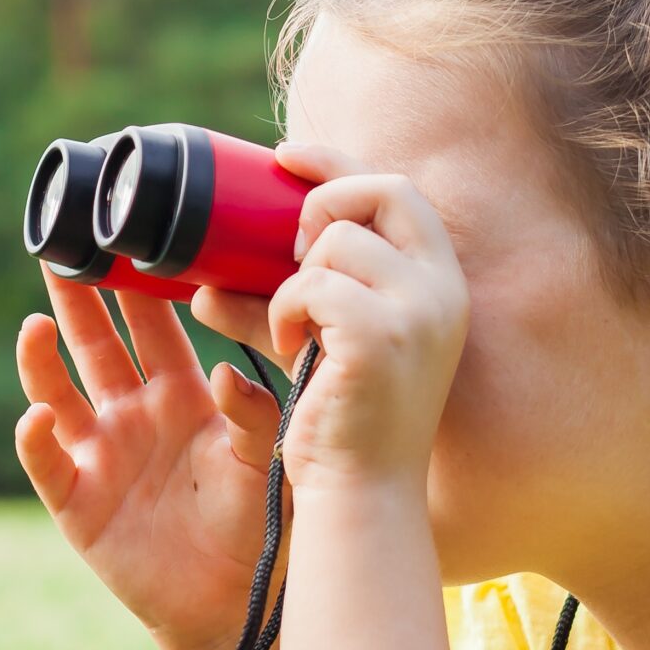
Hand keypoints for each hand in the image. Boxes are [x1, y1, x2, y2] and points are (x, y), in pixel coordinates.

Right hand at [15, 266, 284, 649]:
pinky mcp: (78, 503)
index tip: (128, 236)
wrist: (236, 603)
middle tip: (63, 246)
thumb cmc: (258, 524)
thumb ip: (253, 414)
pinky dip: (36, 438)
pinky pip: (48, 463)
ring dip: (41, 358)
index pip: (154, 327)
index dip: (138, 286)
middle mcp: (134, 416)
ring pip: (59, 392)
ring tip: (36, 323)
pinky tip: (38, 415)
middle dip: (79, 298)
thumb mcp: (266, 460)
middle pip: (96, 344)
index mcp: (181, 396)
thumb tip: (226, 372)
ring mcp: (100, 456)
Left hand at [263, 145, 468, 489]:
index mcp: (441, 283)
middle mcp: (443, 290)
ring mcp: (419, 311)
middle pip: (382, 190)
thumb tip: (205, 278)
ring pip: (337, 242)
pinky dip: (285, 311)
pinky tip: (291, 348)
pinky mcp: (382, 335)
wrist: (362, 493)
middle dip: (322, 204)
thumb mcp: (320, 343)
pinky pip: (312, 284)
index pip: (400, 190)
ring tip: (292, 328)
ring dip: (293, 281)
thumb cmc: (344, 421)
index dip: (340, 163)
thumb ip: (282, 300)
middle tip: (288, 255)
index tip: (286, 156)